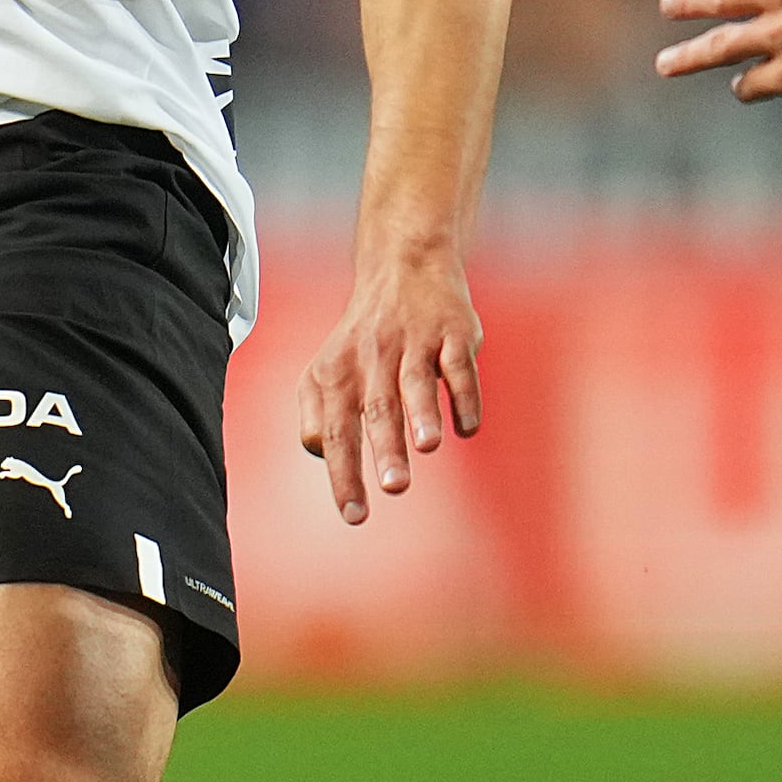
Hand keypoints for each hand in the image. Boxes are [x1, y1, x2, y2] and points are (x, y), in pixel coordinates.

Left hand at [293, 231, 484, 526]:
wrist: (404, 266)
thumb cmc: (363, 336)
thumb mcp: (327, 369)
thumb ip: (316, 415)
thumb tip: (321, 454)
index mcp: (337, 374)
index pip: (335, 432)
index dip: (344, 474)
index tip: (356, 515)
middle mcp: (372, 357)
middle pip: (376, 408)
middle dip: (385, 448)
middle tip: (394, 487)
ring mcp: (414, 341)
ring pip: (416, 382)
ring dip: (422, 414)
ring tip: (427, 448)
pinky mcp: (453, 331)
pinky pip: (458, 365)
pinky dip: (464, 395)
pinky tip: (466, 427)